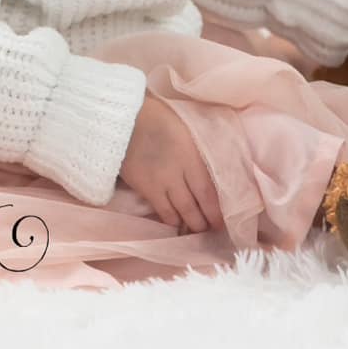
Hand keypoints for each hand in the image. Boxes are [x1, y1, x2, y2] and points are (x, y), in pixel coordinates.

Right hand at [119, 93, 221, 233]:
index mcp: (192, 156)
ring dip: (190, 224)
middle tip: (212, 230)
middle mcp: (178, 172)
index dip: (216, 210)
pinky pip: (162, 211)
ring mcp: (160, 182)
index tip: (223, 220)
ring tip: (197, 230)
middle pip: (195, 205)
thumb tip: (217, 166)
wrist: (124, 119)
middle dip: (205, 221)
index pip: (208, 191)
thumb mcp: (187, 129)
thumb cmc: (158, 117)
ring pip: (179, 212)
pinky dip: (171, 220)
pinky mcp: (144, 188)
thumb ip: (199, 150)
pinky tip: (177, 224)